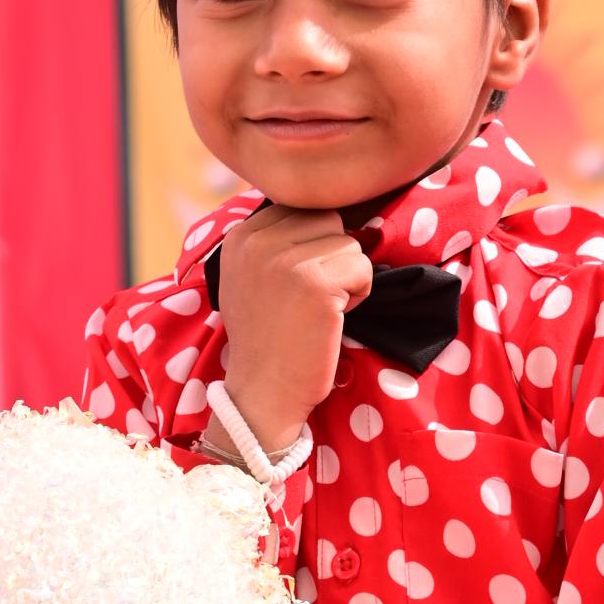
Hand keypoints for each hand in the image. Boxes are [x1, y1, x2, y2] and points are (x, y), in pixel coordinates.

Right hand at [215, 203, 373, 456]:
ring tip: (321, 310)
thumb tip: (325, 213)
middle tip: (313, 298)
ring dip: (347, 278)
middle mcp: (258, 241)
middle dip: (332, 257)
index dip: (313, 245)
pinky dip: (360, 294)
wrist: (263, 393)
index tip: (298, 286)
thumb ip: (274, 242)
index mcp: (240, 235)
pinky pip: (362, 266)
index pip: (302, 209)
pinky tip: (333, 318)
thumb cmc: (266, 341)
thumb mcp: (250, 278)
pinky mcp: (315, 282)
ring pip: (349, 242)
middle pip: (328, 220)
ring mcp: (286, 259)